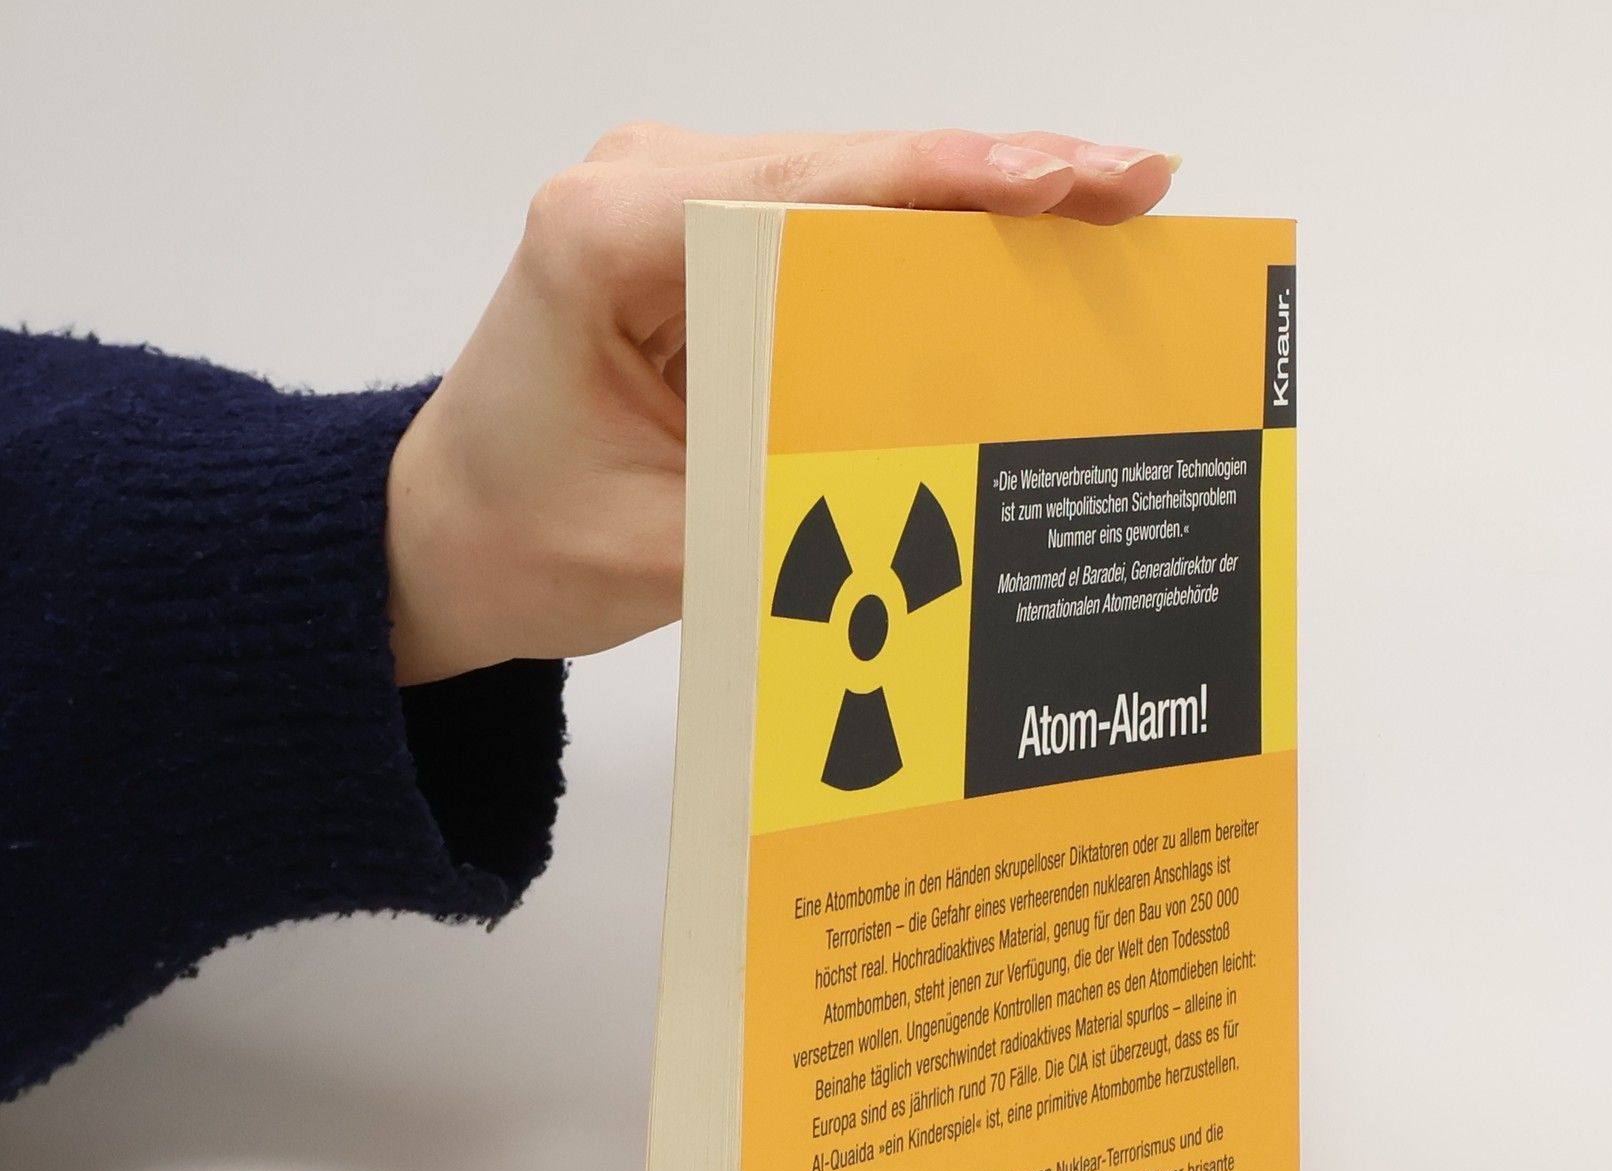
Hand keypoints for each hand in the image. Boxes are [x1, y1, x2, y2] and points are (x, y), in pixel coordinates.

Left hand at [384, 124, 1176, 685]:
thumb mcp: (664, 545)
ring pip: (859, 181)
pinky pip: (838, 221)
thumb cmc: (524, 538)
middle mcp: (645, 188)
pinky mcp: (711, 239)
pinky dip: (932, 233)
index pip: (808, 190)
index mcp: (607, 239)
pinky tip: (1026, 239)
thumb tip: (936, 485)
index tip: (1061, 180)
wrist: (455, 536)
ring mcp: (680, 202)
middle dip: (1002, 175)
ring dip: (983, 198)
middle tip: (1136, 185)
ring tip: (1110, 206)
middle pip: (854, 164)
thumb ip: (793, 502)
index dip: (948, 180)